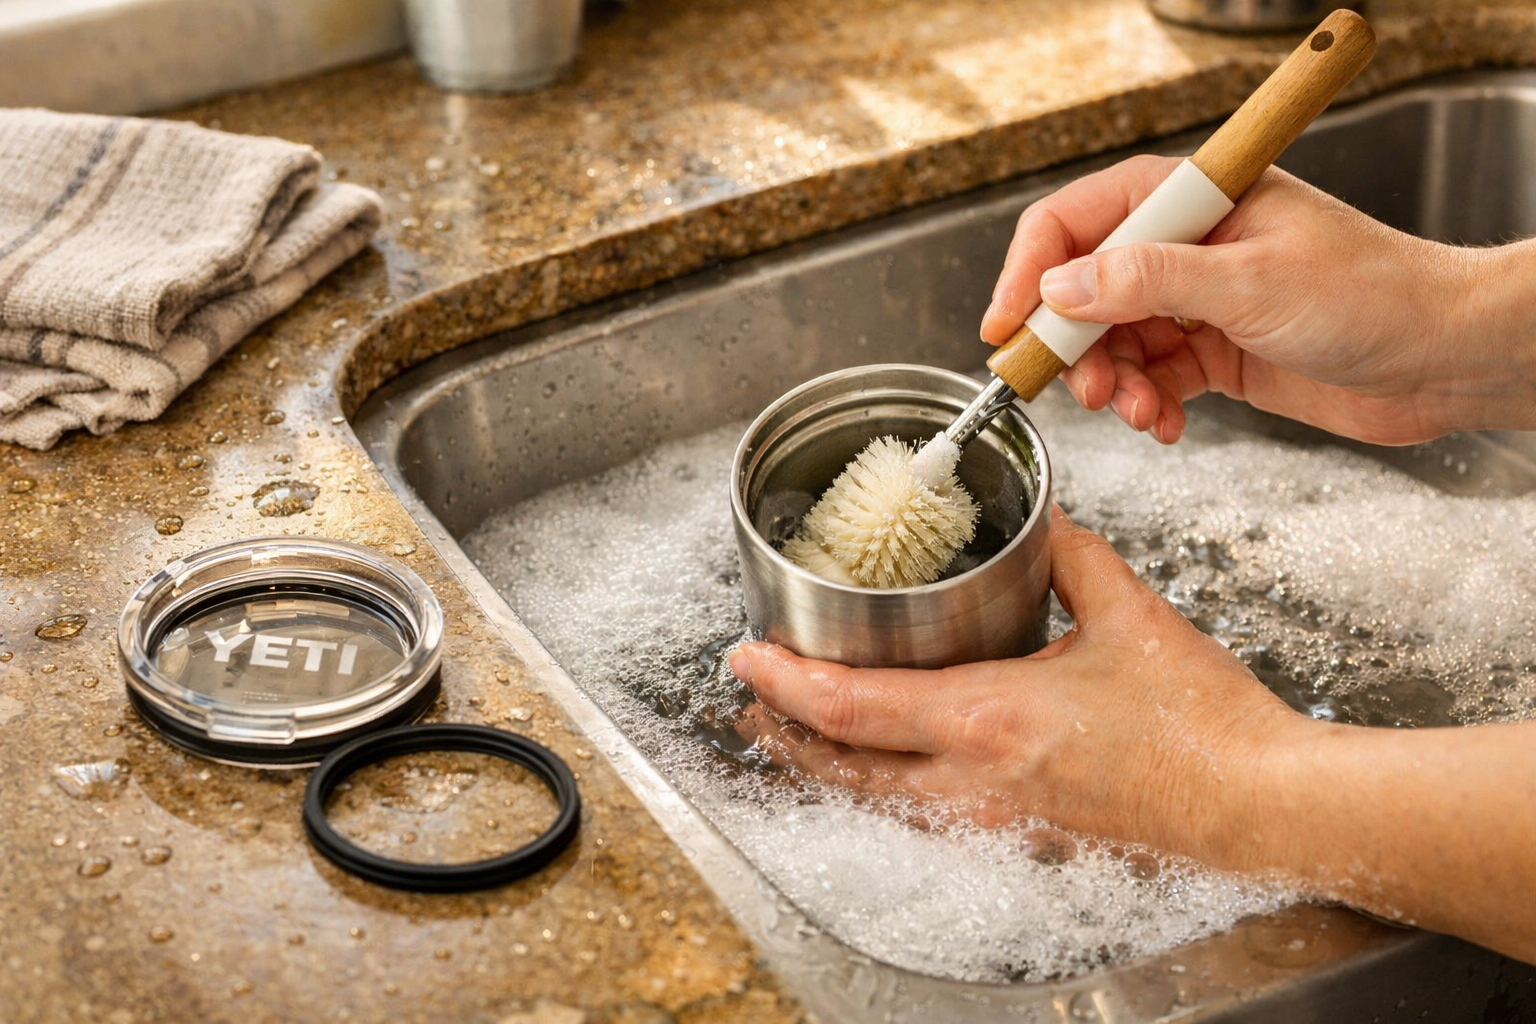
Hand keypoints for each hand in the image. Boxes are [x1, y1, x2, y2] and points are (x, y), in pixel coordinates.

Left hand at [730, 508, 1535, 964]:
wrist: (1260, 804)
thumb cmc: (1201, 723)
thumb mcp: (1128, 613)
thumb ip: (1073, 555)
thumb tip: (1046, 517)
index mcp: (986, 719)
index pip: (850, 707)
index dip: (783, 684)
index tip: (746, 659)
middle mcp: (974, 780)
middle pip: (844, 766)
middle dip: (786, 733)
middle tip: (751, 702)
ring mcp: (995, 816)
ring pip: (879, 799)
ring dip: (828, 764)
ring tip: (796, 734)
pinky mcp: (1023, 831)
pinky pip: (926, 813)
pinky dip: (883, 788)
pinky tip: (885, 771)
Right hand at [979, 155, 1535, 444]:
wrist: (1443, 357)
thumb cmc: (1374, 294)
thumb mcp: (1248, 282)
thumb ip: (1146, 281)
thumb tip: (1061, 288)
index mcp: (1193, 201)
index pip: (1077, 221)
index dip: (1030, 272)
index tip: (1005, 327)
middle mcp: (1187, 247)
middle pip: (1085, 290)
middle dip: (1073, 345)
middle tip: (1079, 387)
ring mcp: (1198, 300)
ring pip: (1113, 342)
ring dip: (1111, 384)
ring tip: (1136, 411)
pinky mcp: (1214, 351)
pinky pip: (1150, 378)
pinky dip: (1146, 406)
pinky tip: (1165, 423)